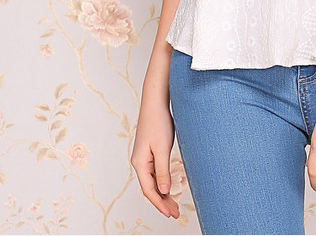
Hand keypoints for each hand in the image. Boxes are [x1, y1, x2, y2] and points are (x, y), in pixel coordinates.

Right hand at [130, 97, 180, 218]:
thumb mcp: (162, 148)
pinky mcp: (150, 152)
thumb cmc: (158, 122)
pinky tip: (169, 187)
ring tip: (174, 204)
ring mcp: (144, 157)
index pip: (149, 190)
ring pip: (153, 181)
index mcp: (140, 163)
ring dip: (163, 193)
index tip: (170, 213)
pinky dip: (162, 182)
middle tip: (175, 213)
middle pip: (150, 188)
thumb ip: (163, 171)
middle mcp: (139, 162)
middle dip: (162, 202)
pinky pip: (155, 172)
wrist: (155, 102)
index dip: (160, 204)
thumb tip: (163, 191)